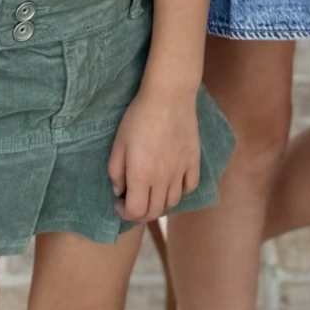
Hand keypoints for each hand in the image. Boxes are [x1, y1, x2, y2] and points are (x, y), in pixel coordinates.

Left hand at [108, 88, 201, 223]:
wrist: (168, 97)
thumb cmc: (138, 118)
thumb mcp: (118, 143)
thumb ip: (116, 171)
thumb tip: (119, 191)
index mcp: (141, 176)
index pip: (135, 211)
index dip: (124, 212)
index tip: (119, 202)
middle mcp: (162, 179)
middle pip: (154, 212)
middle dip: (140, 212)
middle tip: (133, 201)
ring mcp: (181, 171)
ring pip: (172, 202)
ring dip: (159, 203)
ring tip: (151, 191)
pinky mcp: (193, 162)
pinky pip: (189, 187)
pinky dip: (179, 191)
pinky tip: (171, 183)